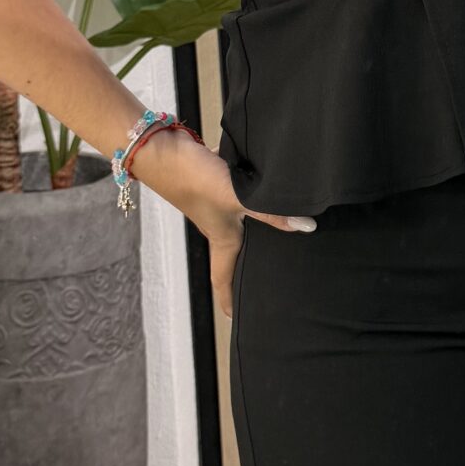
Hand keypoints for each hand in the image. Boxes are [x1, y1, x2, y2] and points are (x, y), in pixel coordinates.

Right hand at [131, 130, 315, 317]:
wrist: (159, 146)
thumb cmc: (192, 178)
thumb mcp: (235, 197)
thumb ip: (270, 212)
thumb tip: (305, 227)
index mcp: (221, 236)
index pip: (224, 278)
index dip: (229, 300)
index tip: (235, 319)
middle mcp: (217, 222)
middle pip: (234, 250)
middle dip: (246, 264)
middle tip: (263, 277)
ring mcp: (214, 199)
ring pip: (238, 217)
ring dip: (253, 223)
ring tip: (274, 230)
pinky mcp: (213, 177)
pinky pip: (237, 187)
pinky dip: (250, 188)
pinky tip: (267, 179)